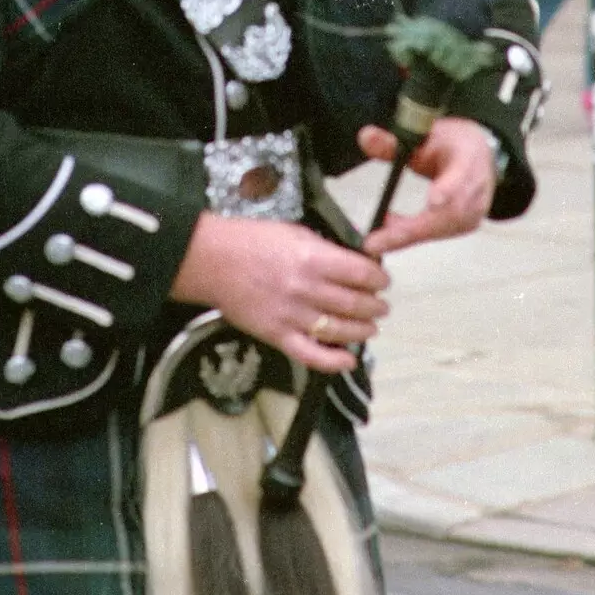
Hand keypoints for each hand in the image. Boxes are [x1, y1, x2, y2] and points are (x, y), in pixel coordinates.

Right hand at [170, 213, 389, 373]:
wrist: (213, 261)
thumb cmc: (252, 241)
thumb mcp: (295, 232)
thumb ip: (325, 248)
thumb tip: (353, 258)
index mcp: (313, 258)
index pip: (360, 274)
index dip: (378, 279)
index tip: (382, 281)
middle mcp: (306, 289)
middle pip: (354, 304)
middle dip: (375, 307)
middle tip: (380, 306)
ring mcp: (292, 315)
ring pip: (339, 331)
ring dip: (362, 331)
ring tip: (370, 327)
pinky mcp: (277, 335)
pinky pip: (311, 355)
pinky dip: (333, 361)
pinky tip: (348, 359)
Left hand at [359, 117, 495, 256]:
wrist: (483, 156)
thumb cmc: (452, 143)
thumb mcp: (425, 134)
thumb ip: (394, 141)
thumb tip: (365, 137)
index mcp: (469, 159)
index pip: (460, 175)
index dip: (448, 189)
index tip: (433, 201)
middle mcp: (477, 190)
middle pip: (447, 214)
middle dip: (410, 229)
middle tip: (375, 241)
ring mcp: (475, 211)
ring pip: (441, 229)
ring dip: (408, 235)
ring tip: (376, 238)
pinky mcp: (467, 225)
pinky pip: (438, 234)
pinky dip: (414, 235)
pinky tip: (391, 234)